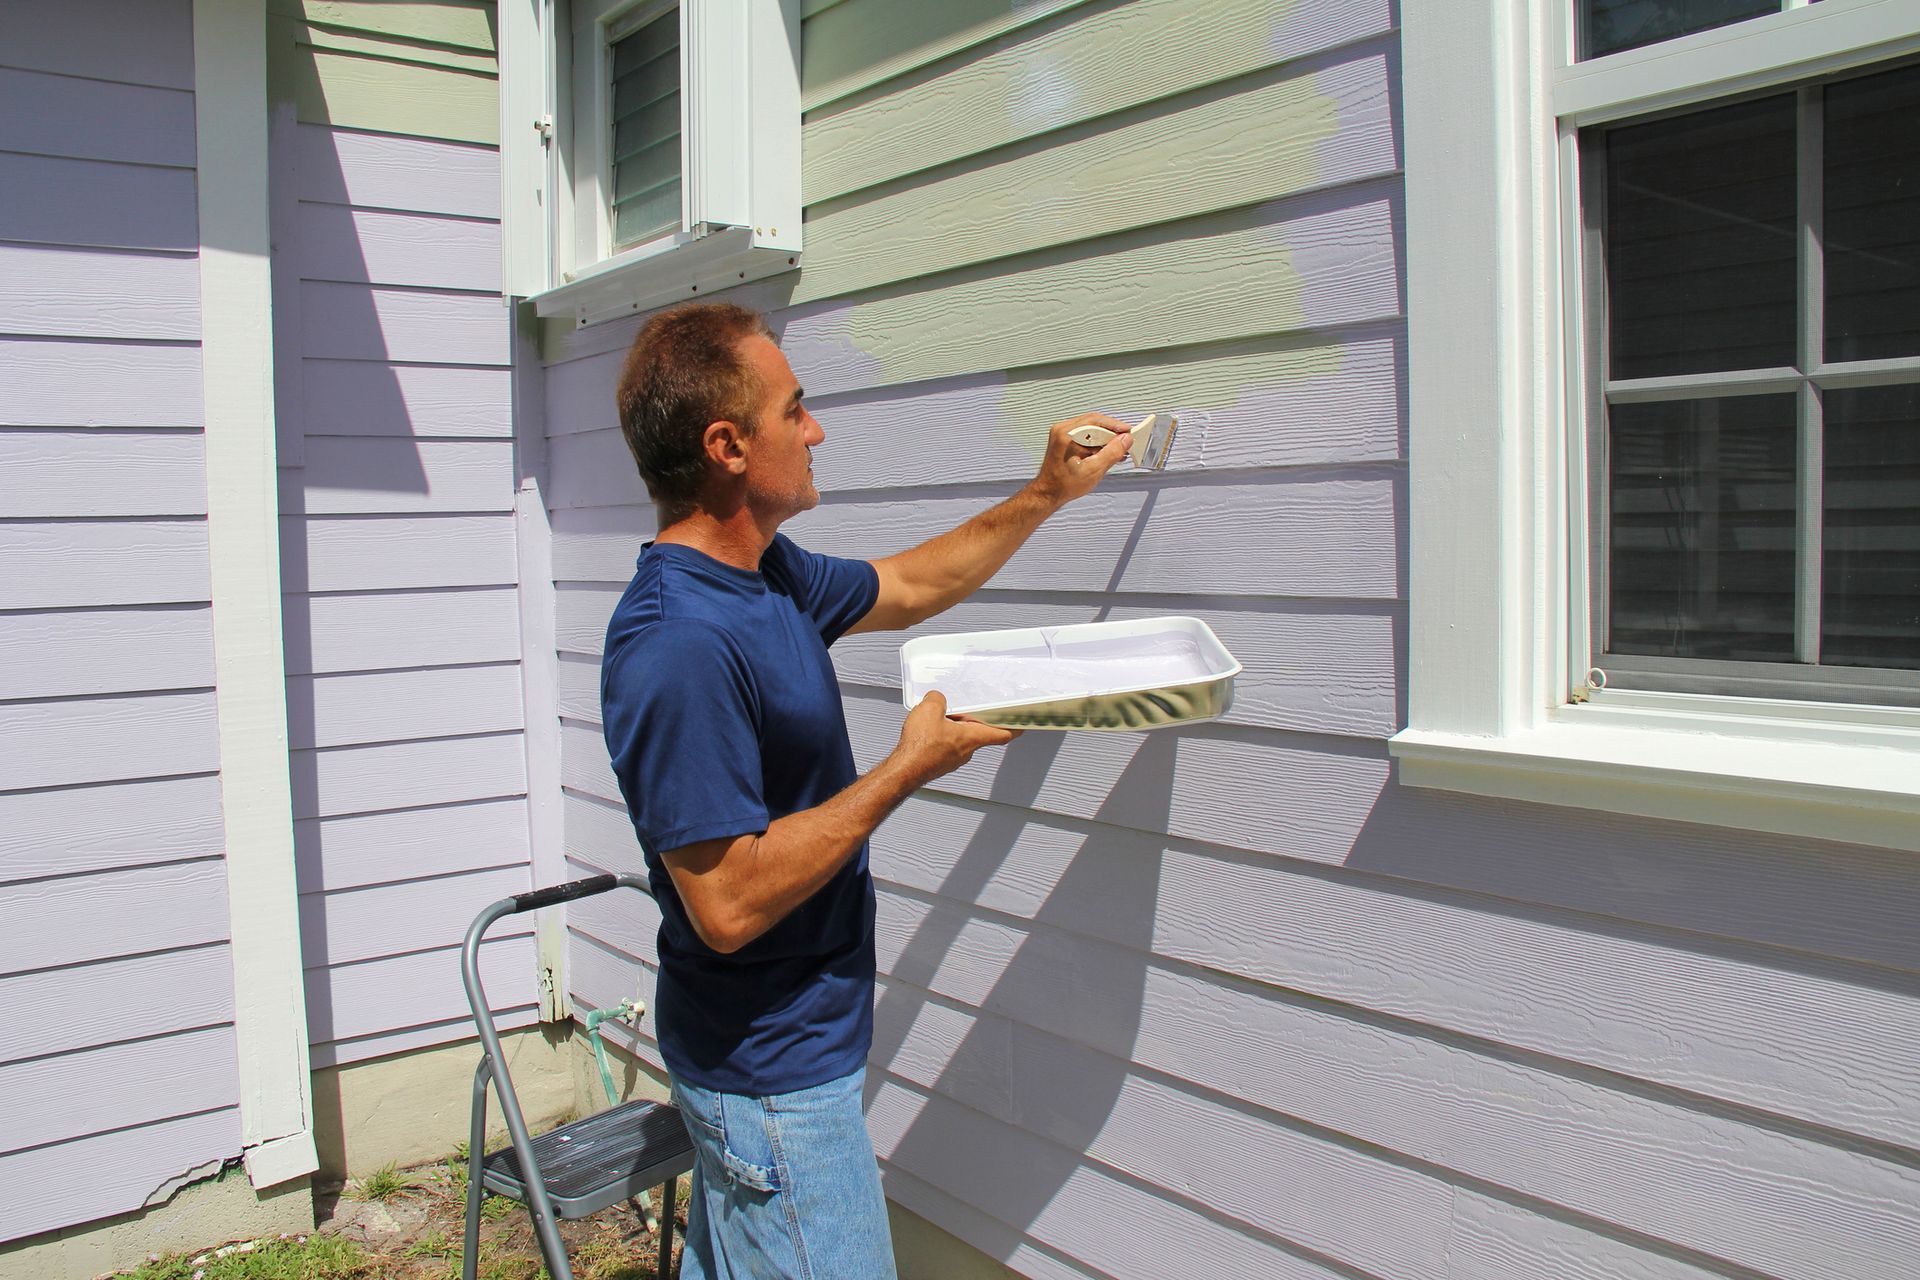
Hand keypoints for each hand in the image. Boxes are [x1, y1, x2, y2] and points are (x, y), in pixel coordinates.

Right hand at [890, 691, 1020, 784]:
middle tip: (968, 706)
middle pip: (978, 734)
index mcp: (972, 738)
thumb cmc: (920, 746)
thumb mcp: (930, 710)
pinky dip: (941, 737)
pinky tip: (927, 729)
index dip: (1014, 727)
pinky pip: (945, 746)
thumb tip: (937, 698)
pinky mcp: (939, 763)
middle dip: (973, 720)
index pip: (1002, 734)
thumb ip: (938, 699)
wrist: (903, 771)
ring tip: (941, 715)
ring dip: (954, 728)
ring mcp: (952, 760)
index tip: (1023, 723)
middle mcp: (966, 751)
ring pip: (960, 740)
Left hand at [1030, 412, 1134, 506]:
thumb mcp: (1093, 470)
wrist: (1049, 493)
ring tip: (1117, 451)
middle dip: (1111, 433)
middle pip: (1094, 423)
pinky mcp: (1065, 440)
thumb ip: (1112, 453)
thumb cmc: (1064, 485)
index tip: (1128, 432)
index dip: (1115, 426)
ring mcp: (1063, 434)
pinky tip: (1106, 453)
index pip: (1096, 421)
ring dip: (1105, 438)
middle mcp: (1062, 430)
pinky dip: (1098, 442)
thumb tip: (1125, 440)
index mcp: (1066, 434)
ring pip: (1091, 429)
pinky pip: (1086, 435)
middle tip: (1125, 442)